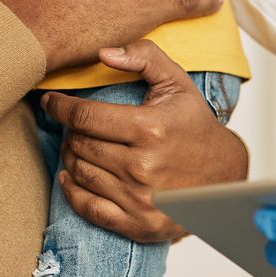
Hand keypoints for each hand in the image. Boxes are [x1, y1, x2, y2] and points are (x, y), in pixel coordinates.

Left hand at [39, 41, 249, 243]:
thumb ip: (144, 57)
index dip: (60, 106)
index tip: (51, 101)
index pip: (85, 116)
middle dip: (70, 131)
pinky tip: (71, 177)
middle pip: (79, 144)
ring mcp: (139, 198)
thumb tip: (103, 53)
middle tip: (74, 125)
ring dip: (71, 157)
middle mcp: (142, 166)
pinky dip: (72, 191)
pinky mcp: (138, 223)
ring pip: (79, 173)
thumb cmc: (195, 125)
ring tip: (78, 146)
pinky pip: (87, 208)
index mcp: (149, 128)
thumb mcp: (177, 83)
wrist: (225, 174)